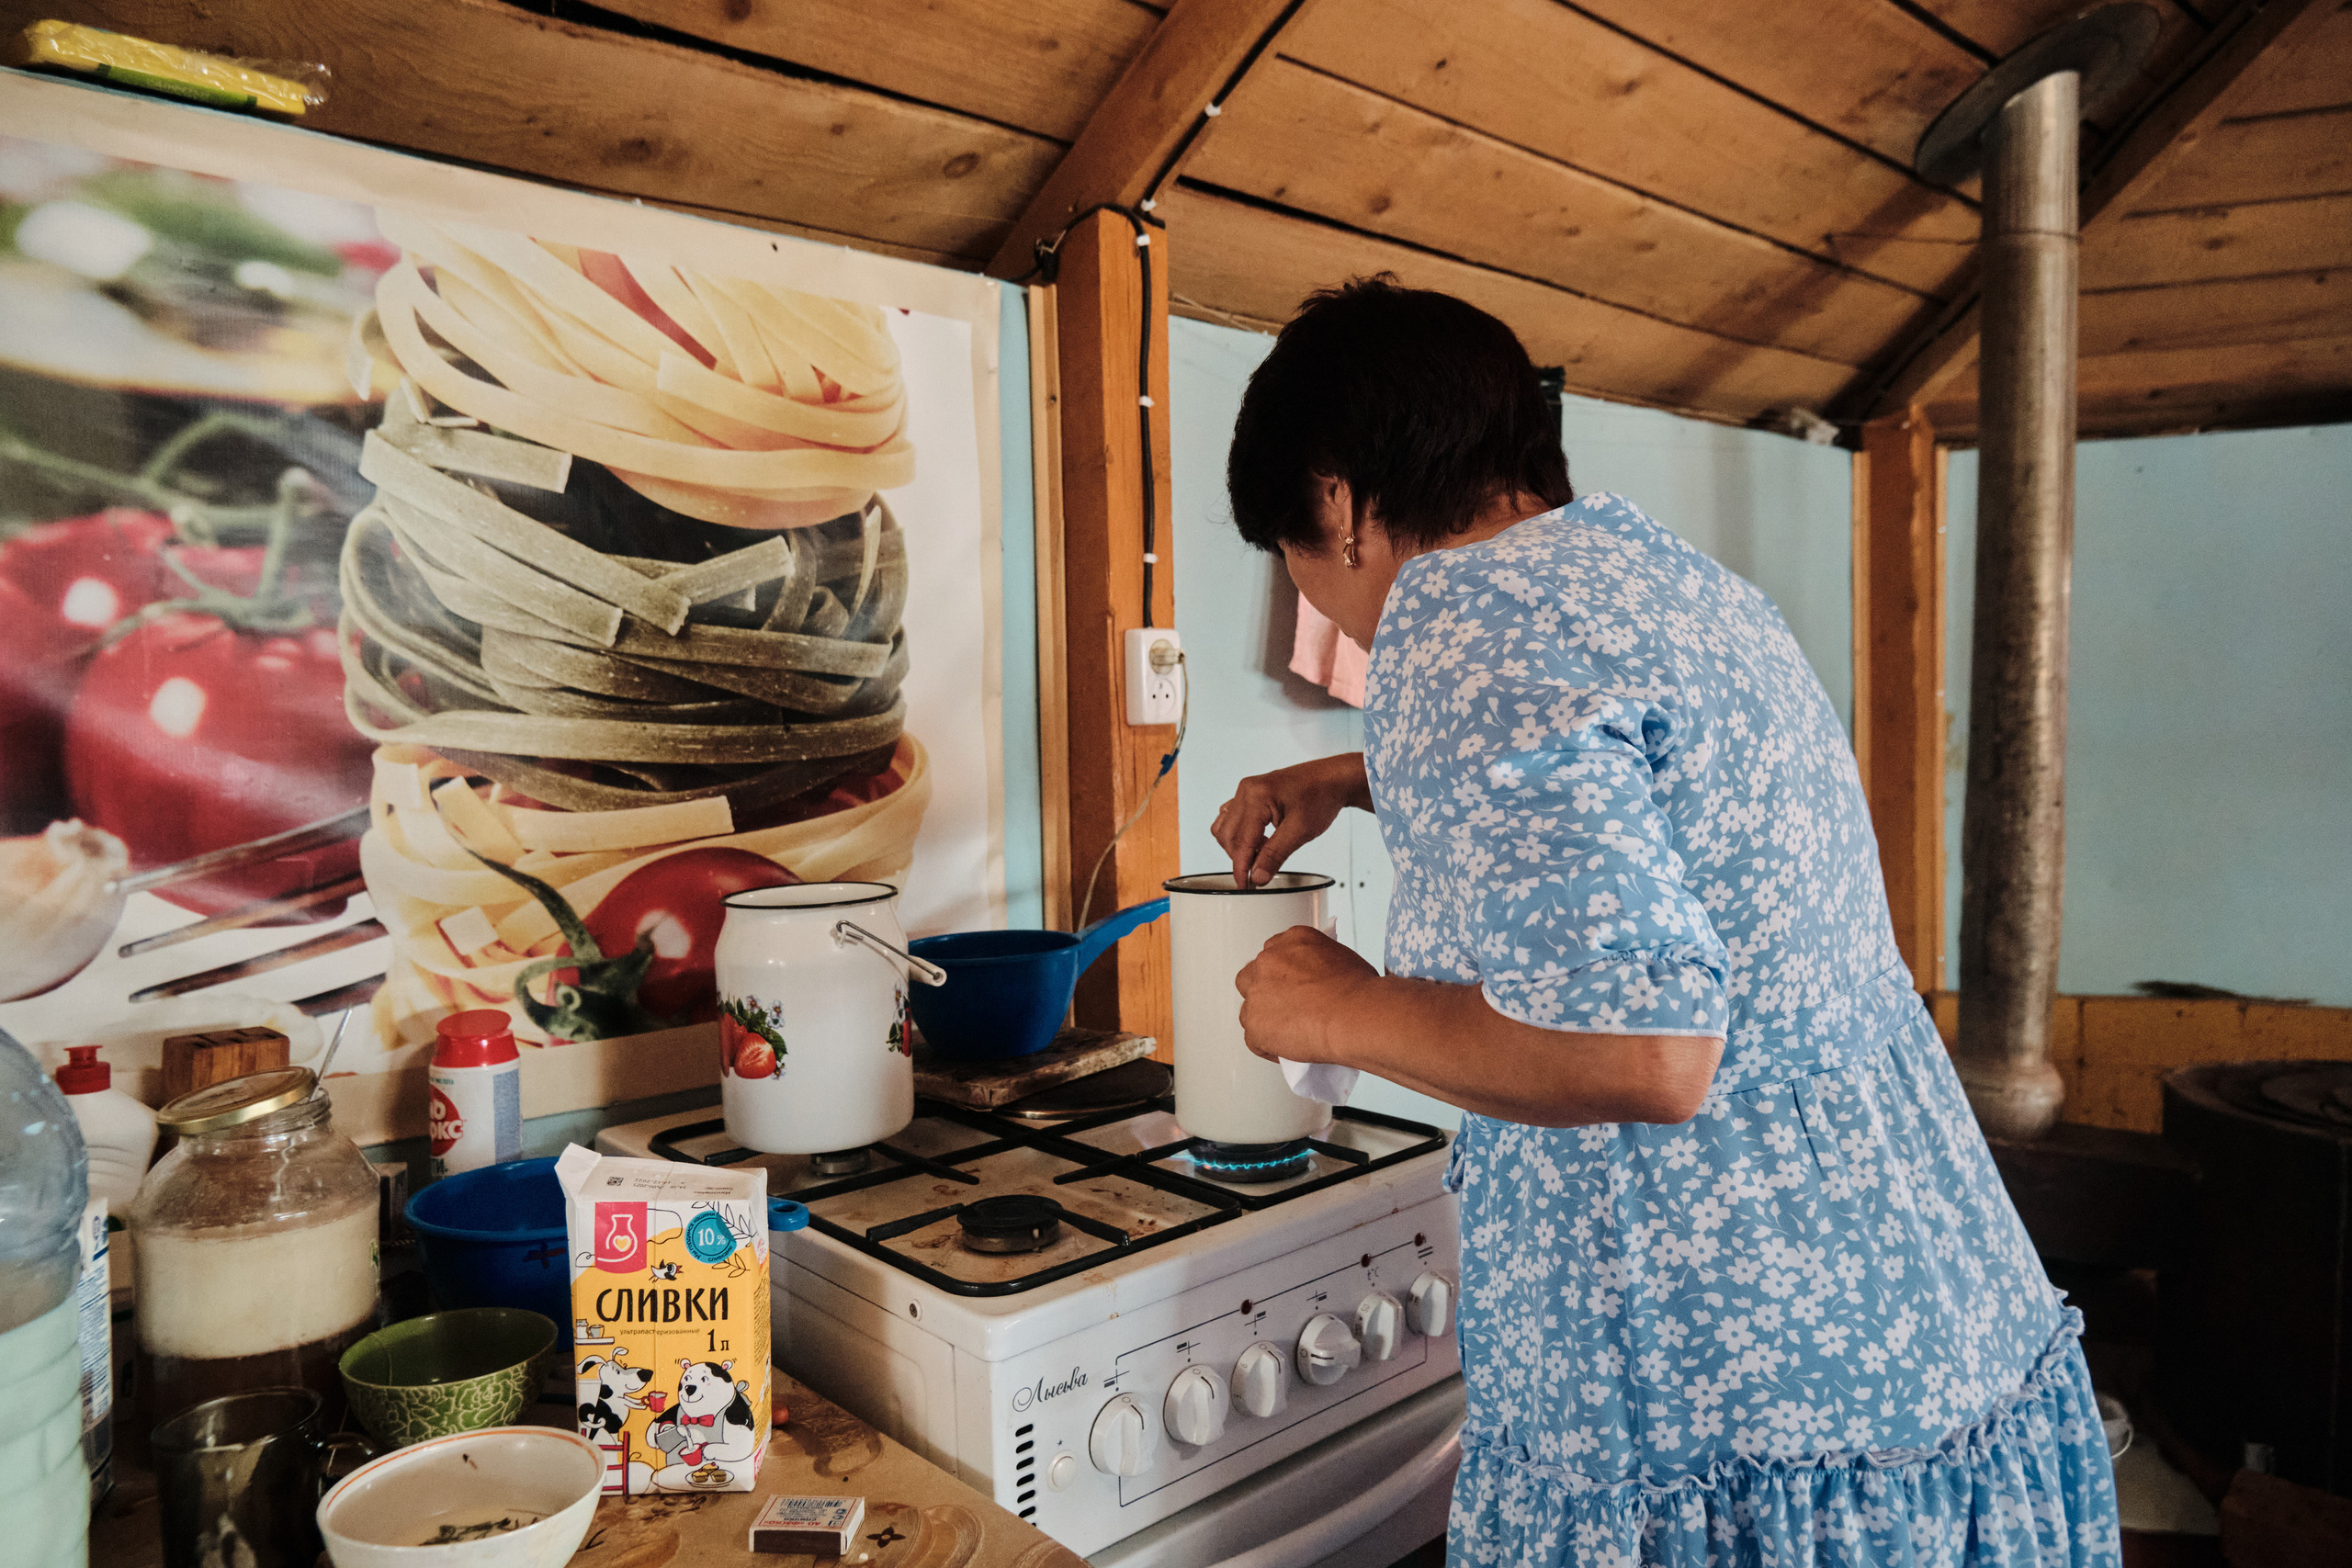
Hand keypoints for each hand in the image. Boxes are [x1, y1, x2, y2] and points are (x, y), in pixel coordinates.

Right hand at [1212, 754, 1371, 886]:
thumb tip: (1258, 876)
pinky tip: (1260, 841)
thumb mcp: (1301, 830)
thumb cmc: (1321, 796)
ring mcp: (1246, 791)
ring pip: (1226, 827)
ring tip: (1263, 853)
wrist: (1333, 779)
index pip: (1240, 840)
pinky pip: (1232, 818)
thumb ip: (1276, 854)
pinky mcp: (1250, 794)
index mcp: (1256, 797)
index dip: (1241, 867)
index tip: (1245, 885)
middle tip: (1259, 872)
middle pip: (1228, 834)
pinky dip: (1241, 834)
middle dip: (1240, 857)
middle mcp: (1246, 790)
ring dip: (1238, 846)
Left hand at [1236, 925, 1378, 1063]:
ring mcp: (1258, 993)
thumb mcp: (1342, 957)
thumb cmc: (1359, 992)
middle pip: (1252, 976)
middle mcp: (1269, 962)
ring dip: (1264, 1019)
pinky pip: (1254, 1040)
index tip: (1291, 986)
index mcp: (1292, 940)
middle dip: (1265, 992)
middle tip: (1286, 1008)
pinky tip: (1288, 1049)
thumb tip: (1318, 978)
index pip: (1274, 953)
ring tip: (1287, 1032)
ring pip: (1249, 1008)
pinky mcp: (1255, 1025)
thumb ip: (1318, 963)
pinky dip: (1269, 1047)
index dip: (1281, 974)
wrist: (1356, 1015)